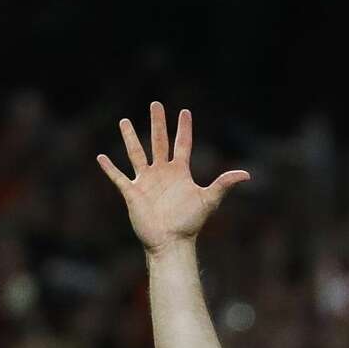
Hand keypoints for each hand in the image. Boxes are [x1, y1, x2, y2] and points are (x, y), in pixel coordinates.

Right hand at [98, 103, 248, 254]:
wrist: (171, 242)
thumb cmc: (190, 223)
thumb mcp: (209, 200)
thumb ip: (224, 184)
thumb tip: (247, 175)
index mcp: (179, 172)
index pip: (182, 144)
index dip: (184, 128)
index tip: (185, 112)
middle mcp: (162, 173)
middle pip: (159, 141)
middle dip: (157, 123)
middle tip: (155, 104)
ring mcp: (146, 181)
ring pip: (136, 153)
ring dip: (130, 137)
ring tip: (124, 121)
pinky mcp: (133, 193)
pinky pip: (118, 177)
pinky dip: (109, 168)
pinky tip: (101, 157)